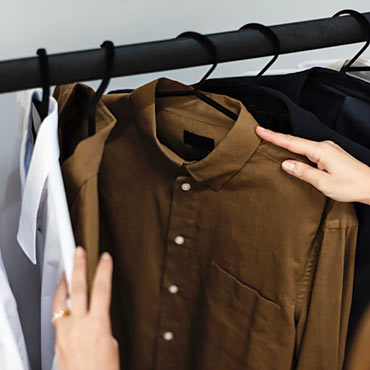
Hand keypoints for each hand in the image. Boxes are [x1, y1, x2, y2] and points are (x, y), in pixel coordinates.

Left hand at [53, 247, 119, 369]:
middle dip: (79, 266)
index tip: (105, 258)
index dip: (104, 270)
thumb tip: (96, 313)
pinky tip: (63, 298)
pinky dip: (60, 302)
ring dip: (64, 282)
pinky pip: (57, 314)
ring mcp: (65, 332)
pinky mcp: (57, 340)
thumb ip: (101, 323)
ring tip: (67, 270)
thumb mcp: (111, 342)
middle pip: (78, 288)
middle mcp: (79, 326)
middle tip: (78, 252)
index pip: (102, 289)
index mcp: (98, 326)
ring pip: (61, 300)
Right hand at [255, 126, 369, 204]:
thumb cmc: (352, 185)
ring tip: (270, 143)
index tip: (260, 130)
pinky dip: (296, 150)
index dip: (273, 136)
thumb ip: (303, 172)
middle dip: (276, 137)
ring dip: (285, 144)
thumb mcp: (323, 182)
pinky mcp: (329, 154)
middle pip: (294, 140)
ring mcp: (327, 149)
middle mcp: (324, 146)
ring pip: (301, 145)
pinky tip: (290, 153)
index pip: (291, 141)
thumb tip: (286, 164)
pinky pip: (308, 150)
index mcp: (321, 151)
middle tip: (260, 134)